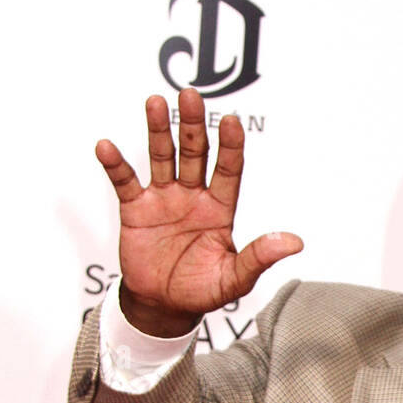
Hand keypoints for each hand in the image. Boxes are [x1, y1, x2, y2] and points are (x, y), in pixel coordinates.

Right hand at [95, 88, 302, 334]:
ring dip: (158, 130)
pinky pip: (125, 181)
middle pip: (195, 152)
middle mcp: (193, 196)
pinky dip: (115, 164)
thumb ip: (260, 257)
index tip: (231, 122)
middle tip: (191, 95)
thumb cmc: (202, 291)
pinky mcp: (136, 208)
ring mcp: (164, 199)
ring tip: (156, 103)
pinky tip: (107, 146)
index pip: (229, 170)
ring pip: (162, 157)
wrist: (165, 307)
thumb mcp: (235, 279)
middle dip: (193, 124)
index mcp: (220, 209)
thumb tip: (295, 243)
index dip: (230, 146)